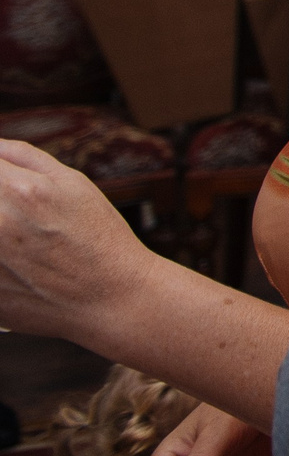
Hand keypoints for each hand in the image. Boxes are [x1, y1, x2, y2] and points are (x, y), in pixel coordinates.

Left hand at [0, 140, 151, 340]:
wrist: (111, 298)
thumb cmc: (98, 237)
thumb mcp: (74, 184)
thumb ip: (24, 157)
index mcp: (21, 191)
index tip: (5, 183)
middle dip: (0, 201)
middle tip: (22, 216)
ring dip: (1, 228)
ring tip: (21, 236)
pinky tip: (17, 262)